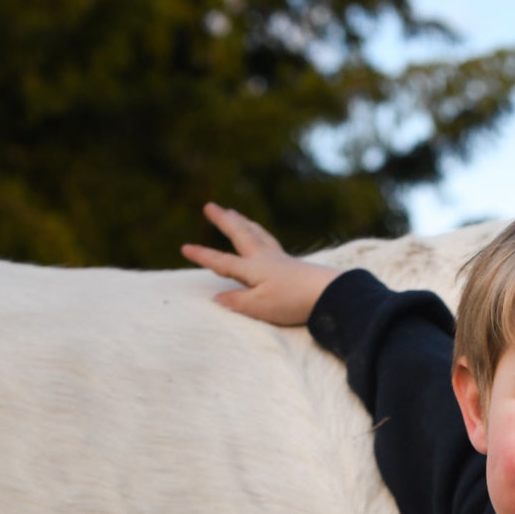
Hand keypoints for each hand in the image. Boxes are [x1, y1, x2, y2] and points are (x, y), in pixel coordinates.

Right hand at [179, 202, 336, 323]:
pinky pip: (272, 243)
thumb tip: (216, 297)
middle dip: (224, 221)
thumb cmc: (293, 302)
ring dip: (244, 222)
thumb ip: (236, 302)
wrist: (329, 293)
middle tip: (210, 206)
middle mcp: (265, 258)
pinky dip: (263, 234)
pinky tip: (265, 239)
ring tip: (235, 213)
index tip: (185, 247)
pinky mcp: (294, 264)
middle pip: (240, 234)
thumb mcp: (260, 307)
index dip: (203, 256)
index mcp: (252, 269)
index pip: (222, 262)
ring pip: (258, 234)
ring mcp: (280, 259)